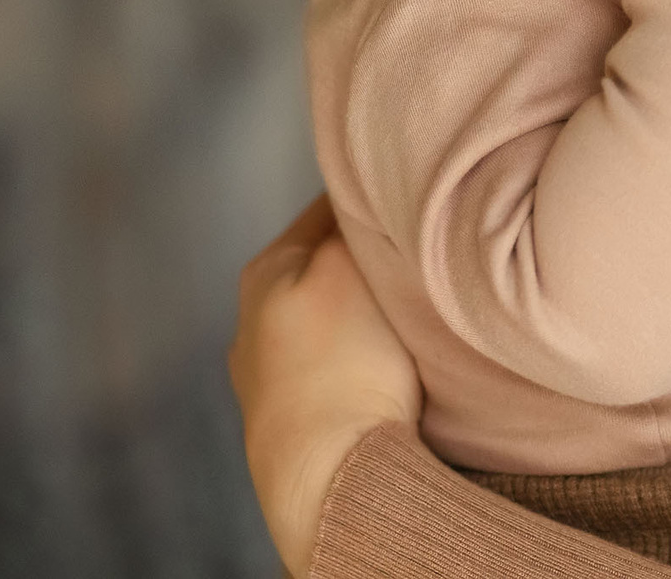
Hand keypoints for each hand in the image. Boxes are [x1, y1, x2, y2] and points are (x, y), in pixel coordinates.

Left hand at [228, 196, 421, 574]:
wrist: (329, 476)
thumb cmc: (343, 363)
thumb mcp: (347, 265)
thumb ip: (350, 223)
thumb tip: (357, 194)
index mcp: (265, 271)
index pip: (325, 207)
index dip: (373, 198)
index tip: (413, 195)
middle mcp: (253, 321)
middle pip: (322, 267)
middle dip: (366, 260)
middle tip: (418, 255)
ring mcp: (266, 377)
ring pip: (326, 320)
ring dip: (361, 314)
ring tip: (407, 315)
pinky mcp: (290, 422)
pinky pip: (331, 367)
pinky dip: (356, 358)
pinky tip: (385, 367)